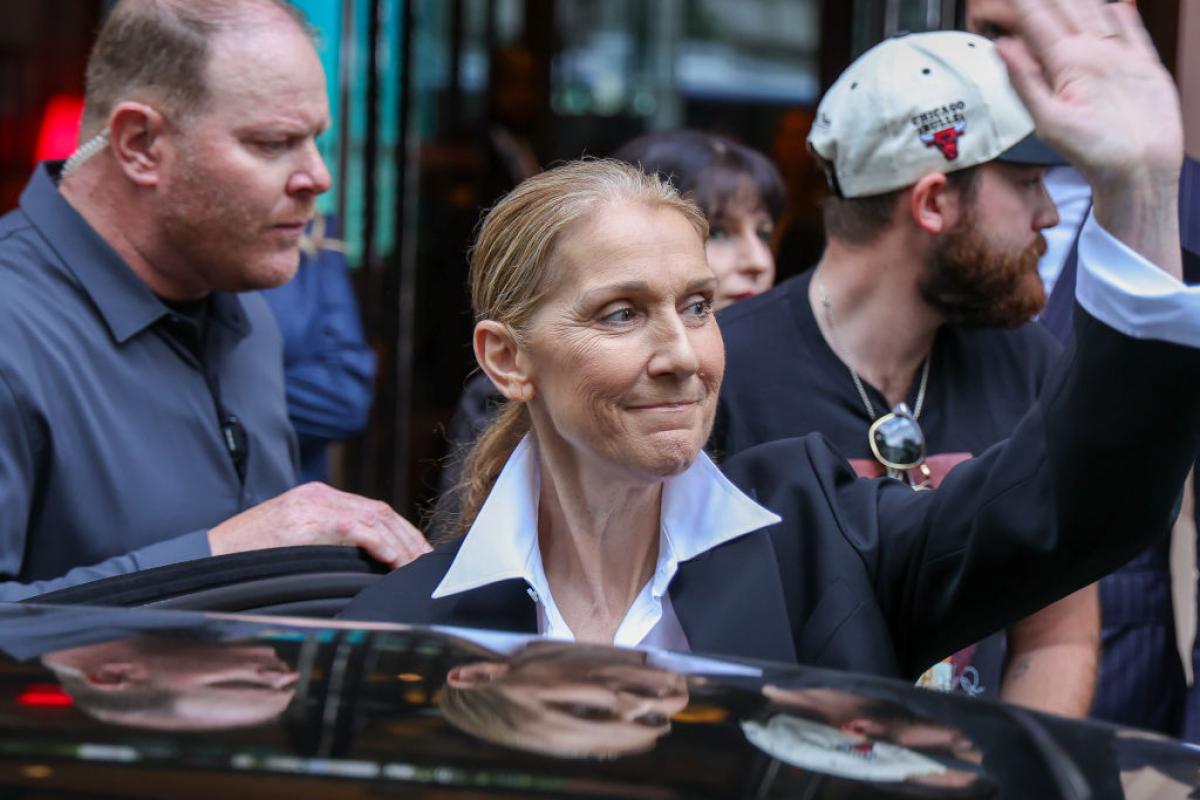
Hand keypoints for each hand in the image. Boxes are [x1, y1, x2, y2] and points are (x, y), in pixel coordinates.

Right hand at [208, 483, 431, 568]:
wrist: (206, 557)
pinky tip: (395, 561)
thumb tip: (362, 570)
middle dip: (410, 538)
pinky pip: (356, 528)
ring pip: (375, 518)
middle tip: (428, 563)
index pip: (373, 510)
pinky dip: (382, 544)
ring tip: (417, 566)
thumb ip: (325, 546)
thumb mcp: (292, 545)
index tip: (419, 554)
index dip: (402, 532)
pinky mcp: (306, 520)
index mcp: (317, 499)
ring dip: (402, 544)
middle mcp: (319, 496)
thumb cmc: (246, 560)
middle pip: (381, 511)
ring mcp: (313, 505)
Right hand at [996, 0, 1182, 276]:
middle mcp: (1099, 49)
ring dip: (1071, 0)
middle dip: (1034, 1)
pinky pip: (1132, 24)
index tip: (987, 5)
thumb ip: (1024, 80)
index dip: (1010, 7)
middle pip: (1063, 6)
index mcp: (1070, 61)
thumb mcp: (1047, 123)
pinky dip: (1118, 10)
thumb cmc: (1097, 153)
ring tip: (1053, 0)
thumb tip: (1002, 47)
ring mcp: (1126, 52)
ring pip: (1095, 8)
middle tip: (1014, 5)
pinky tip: (1111, 4)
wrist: (1143, 167)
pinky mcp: (1147, 63)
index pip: (1034, 19)